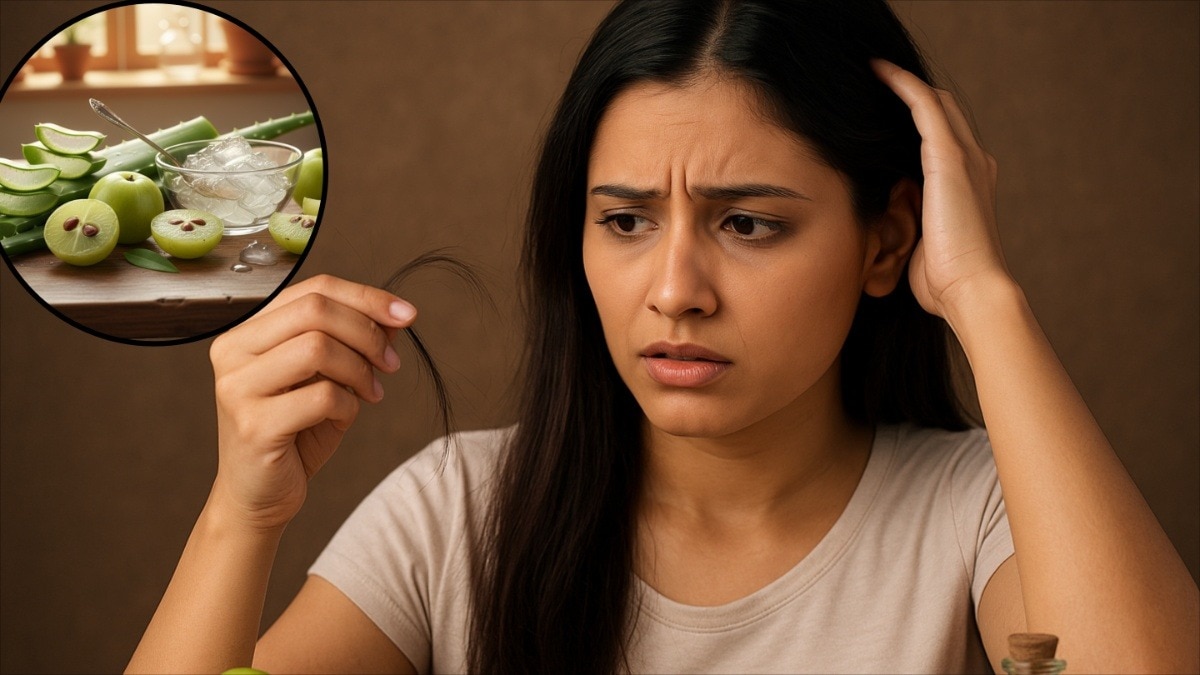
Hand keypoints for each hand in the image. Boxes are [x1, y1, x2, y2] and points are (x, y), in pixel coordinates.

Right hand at [207, 274, 416, 530]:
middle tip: (390, 363)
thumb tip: (396, 315)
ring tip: (371, 392)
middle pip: (315, 311)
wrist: (259, 496)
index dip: (366, 297)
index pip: (313, 290)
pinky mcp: (253, 424)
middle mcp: (233, 351)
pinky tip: (345, 417)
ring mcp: (237, 387)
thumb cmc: (293, 434)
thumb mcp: (328, 378)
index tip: (406, 315)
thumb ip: (354, 342)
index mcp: (248, 331)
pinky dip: (348, 404)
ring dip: (360, 370)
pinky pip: (322, 396)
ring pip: (318, 347)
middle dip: (368, 333)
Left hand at [871, 59, 1014, 321]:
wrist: (970, 290)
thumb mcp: (922, 245)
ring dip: (903, 83)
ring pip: (934, 102)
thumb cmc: (944, 281)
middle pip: (942, 112)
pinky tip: (879, 72)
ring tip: (872, 70)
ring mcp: (964, 157)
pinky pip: (924, 105)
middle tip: (873, 81)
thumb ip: (909, 224)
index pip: (942, 139)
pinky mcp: (949, 157)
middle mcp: (972, 165)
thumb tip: (882, 219)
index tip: (883, 110)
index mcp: (968, 186)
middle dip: (910, 94)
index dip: (915, 120)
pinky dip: (902, 84)